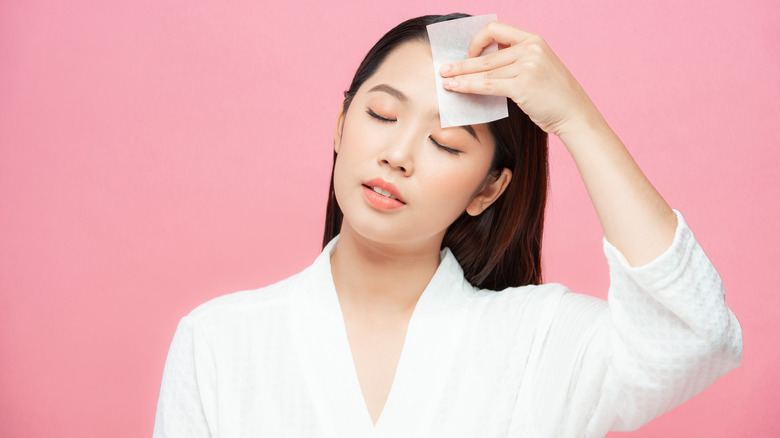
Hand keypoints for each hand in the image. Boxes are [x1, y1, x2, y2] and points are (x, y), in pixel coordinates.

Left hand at [440, 21, 599, 139]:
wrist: (574, 113)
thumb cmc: (553, 95)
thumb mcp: (538, 67)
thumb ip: (515, 61)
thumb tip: (482, 65)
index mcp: (533, 40)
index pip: (496, 29)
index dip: (477, 41)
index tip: (470, 56)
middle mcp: (530, 49)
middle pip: (486, 55)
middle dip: (461, 63)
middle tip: (443, 69)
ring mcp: (527, 66)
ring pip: (483, 71)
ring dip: (460, 76)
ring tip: (445, 81)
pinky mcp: (522, 85)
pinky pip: (487, 85)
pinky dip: (468, 87)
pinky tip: (456, 88)